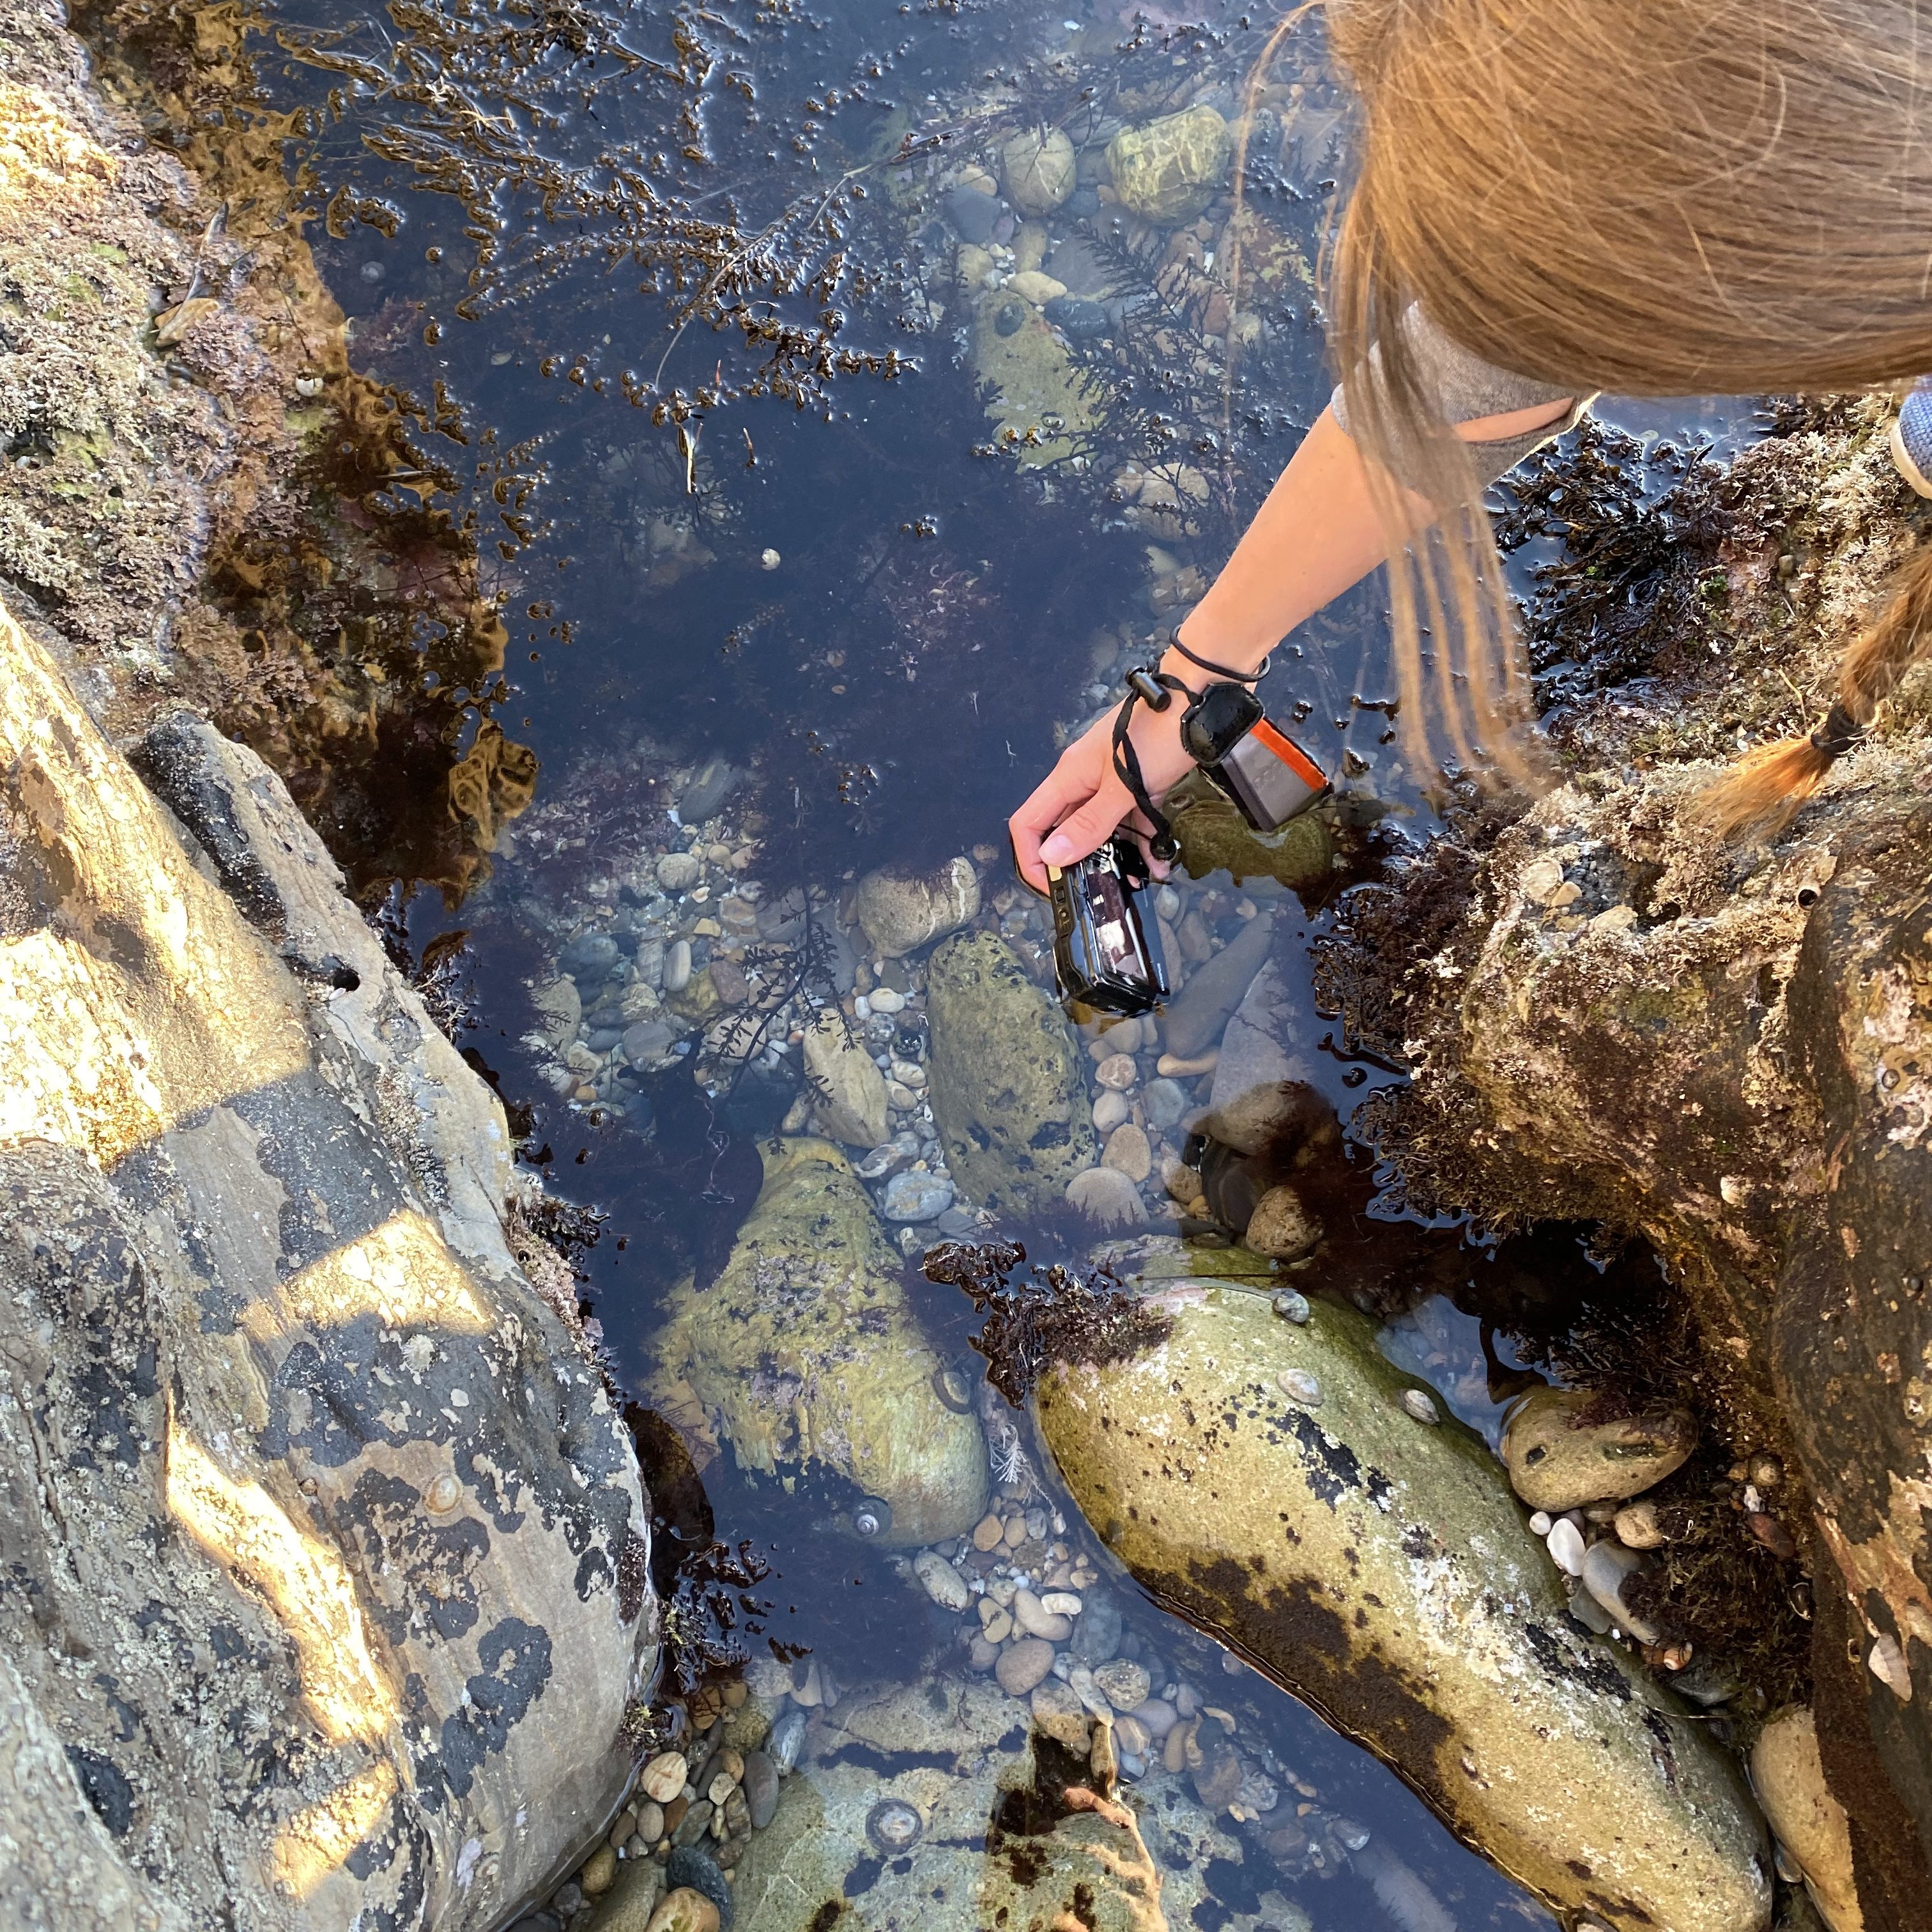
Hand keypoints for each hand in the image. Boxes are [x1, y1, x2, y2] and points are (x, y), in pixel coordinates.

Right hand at [1008, 693, 1193, 895]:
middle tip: (1100, 891)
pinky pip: (1131, 819)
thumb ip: (1089, 823)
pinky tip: (1160, 862)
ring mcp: (1112, 782)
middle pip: (1066, 831)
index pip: (1029, 824)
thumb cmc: (1156, 736)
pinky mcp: (1139, 784)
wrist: (1199, 697)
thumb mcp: (1123, 787)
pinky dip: (1142, 841)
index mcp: (1068, 778)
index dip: (1032, 858)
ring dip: (1116, 857)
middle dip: (1079, 864)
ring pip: (1102, 829)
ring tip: (1137, 881)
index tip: (1054, 885)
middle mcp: (1084, 781)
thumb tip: (1051, 856)